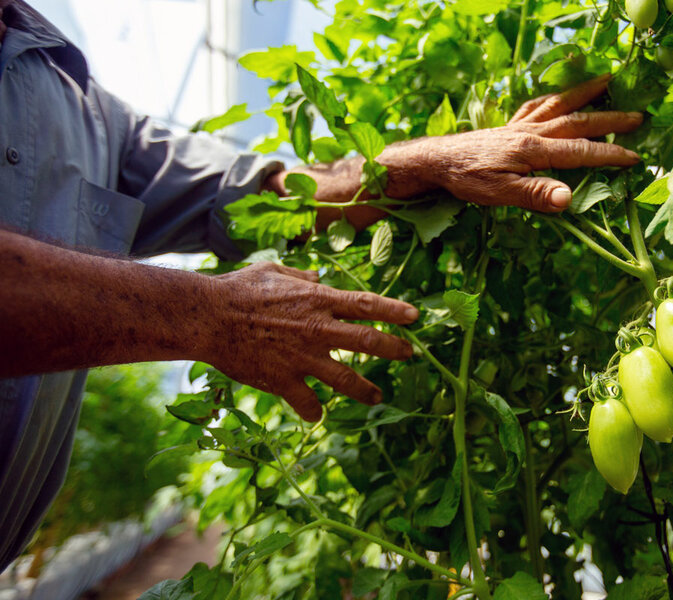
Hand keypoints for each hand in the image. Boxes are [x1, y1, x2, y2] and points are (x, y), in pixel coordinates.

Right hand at [207, 262, 418, 421]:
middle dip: (394, 349)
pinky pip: (307, 403)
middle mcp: (318, 329)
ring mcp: (303, 357)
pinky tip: (316, 415)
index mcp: (318, 300)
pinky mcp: (284, 380)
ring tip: (378, 397)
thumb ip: (301, 277)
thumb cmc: (238, 289)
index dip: (394, 311)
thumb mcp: (274, 272)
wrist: (208, 317)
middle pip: (368, 341)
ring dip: (366, 390)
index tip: (415, 317)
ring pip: (346, 379)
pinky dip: (313, 411)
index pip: (367, 304)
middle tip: (410, 354)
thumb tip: (318, 279)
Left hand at [407, 74, 643, 211]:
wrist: (437, 161)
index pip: (581, 152)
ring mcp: (520, 125)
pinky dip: (554, 97)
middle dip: (610, 118)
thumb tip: (570, 198)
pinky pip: (537, 104)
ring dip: (585, 93)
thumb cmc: (468, 180)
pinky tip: (560, 96)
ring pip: (560, 104)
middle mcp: (531, 131)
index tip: (635, 158)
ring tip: (608, 81)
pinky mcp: (508, 125)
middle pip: (578, 121)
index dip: (610, 155)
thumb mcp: (501, 195)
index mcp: (534, 150)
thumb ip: (536, 195)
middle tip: (638, 115)